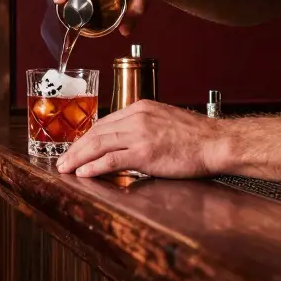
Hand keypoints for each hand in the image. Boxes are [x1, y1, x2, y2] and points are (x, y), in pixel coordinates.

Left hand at [56, 99, 230, 178]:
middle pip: (96, 132)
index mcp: (141, 108)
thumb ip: (144, 127)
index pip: (104, 123)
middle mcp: (137, 117)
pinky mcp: (145, 152)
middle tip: (62, 160)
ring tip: (65, 168)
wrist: (218, 142)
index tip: (75, 148)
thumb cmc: (197, 137)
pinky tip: (83, 173)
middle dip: (76, 148)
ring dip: (78, 157)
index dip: (86, 137)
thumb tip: (125, 141)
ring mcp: (140, 134)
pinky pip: (112, 159)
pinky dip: (94, 166)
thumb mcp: (165, 122)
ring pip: (99, 144)